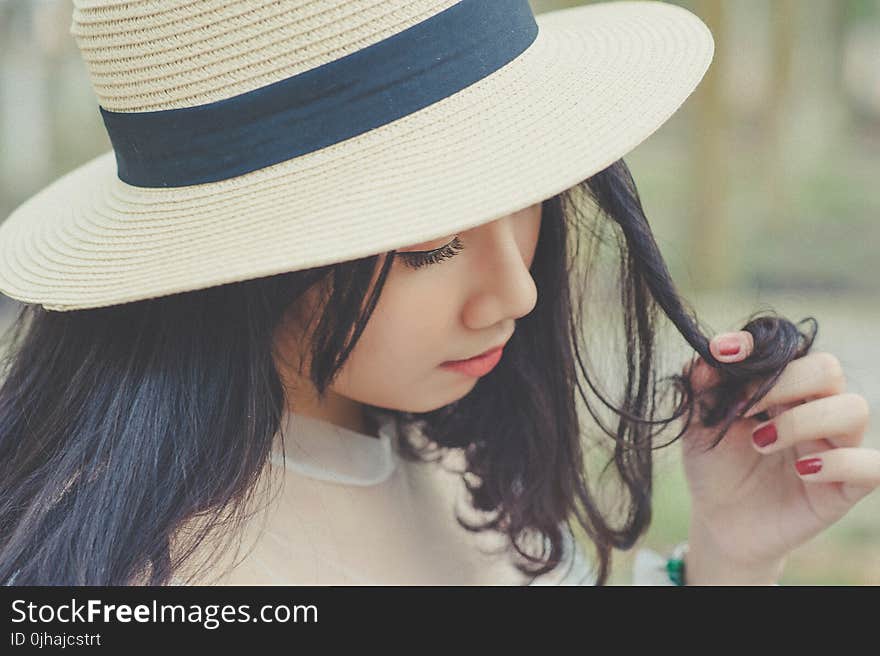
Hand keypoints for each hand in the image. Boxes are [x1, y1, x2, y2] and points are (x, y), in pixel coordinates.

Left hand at [680, 331, 878, 574]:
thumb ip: (701, 387)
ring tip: (761, 442)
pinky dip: (838, 463)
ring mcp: (835, 447)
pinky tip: (802, 471)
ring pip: (854, 409)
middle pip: (827, 368)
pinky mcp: (846, 487)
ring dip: (803, 420)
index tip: (723, 351)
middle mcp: (815, 410)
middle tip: (742, 409)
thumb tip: (706, 355)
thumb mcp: (698, 425)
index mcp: (783, 388)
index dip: (758, 345)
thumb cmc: (715, 466)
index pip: (789, 348)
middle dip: (783, 382)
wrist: (719, 522)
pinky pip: (870, 465)